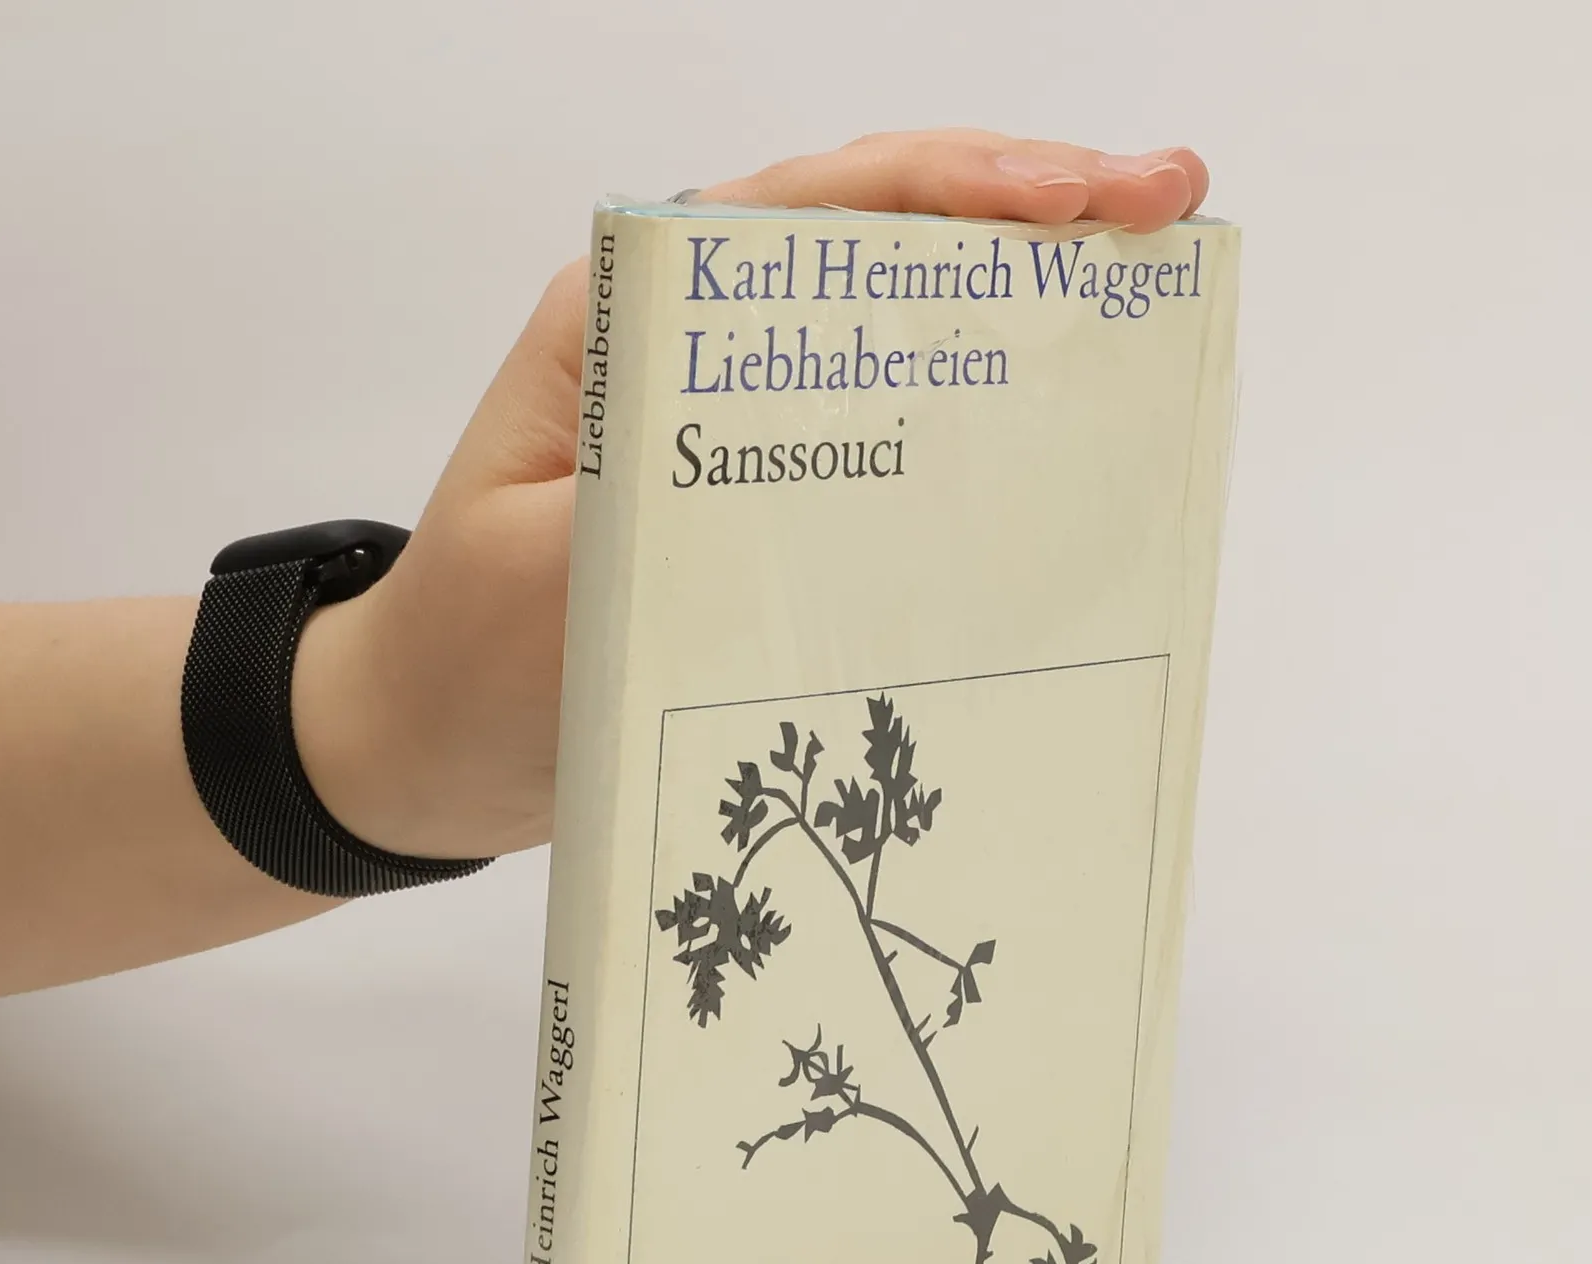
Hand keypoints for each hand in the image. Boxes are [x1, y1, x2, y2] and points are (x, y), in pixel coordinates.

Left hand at [292, 131, 1209, 859]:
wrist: (425, 747)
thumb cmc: (468, 661)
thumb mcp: (555, 580)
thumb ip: (666, 511)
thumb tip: (829, 475)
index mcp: (632, 320)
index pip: (814, 212)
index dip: (957, 189)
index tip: (1080, 200)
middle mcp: (694, 348)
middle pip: (877, 242)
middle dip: (1027, 213)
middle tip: (1166, 206)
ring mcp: (737, 422)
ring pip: (896, 329)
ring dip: (1017, 305)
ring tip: (1147, 291)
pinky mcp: (765, 502)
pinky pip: (889, 436)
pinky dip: (977, 420)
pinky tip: (1061, 422)